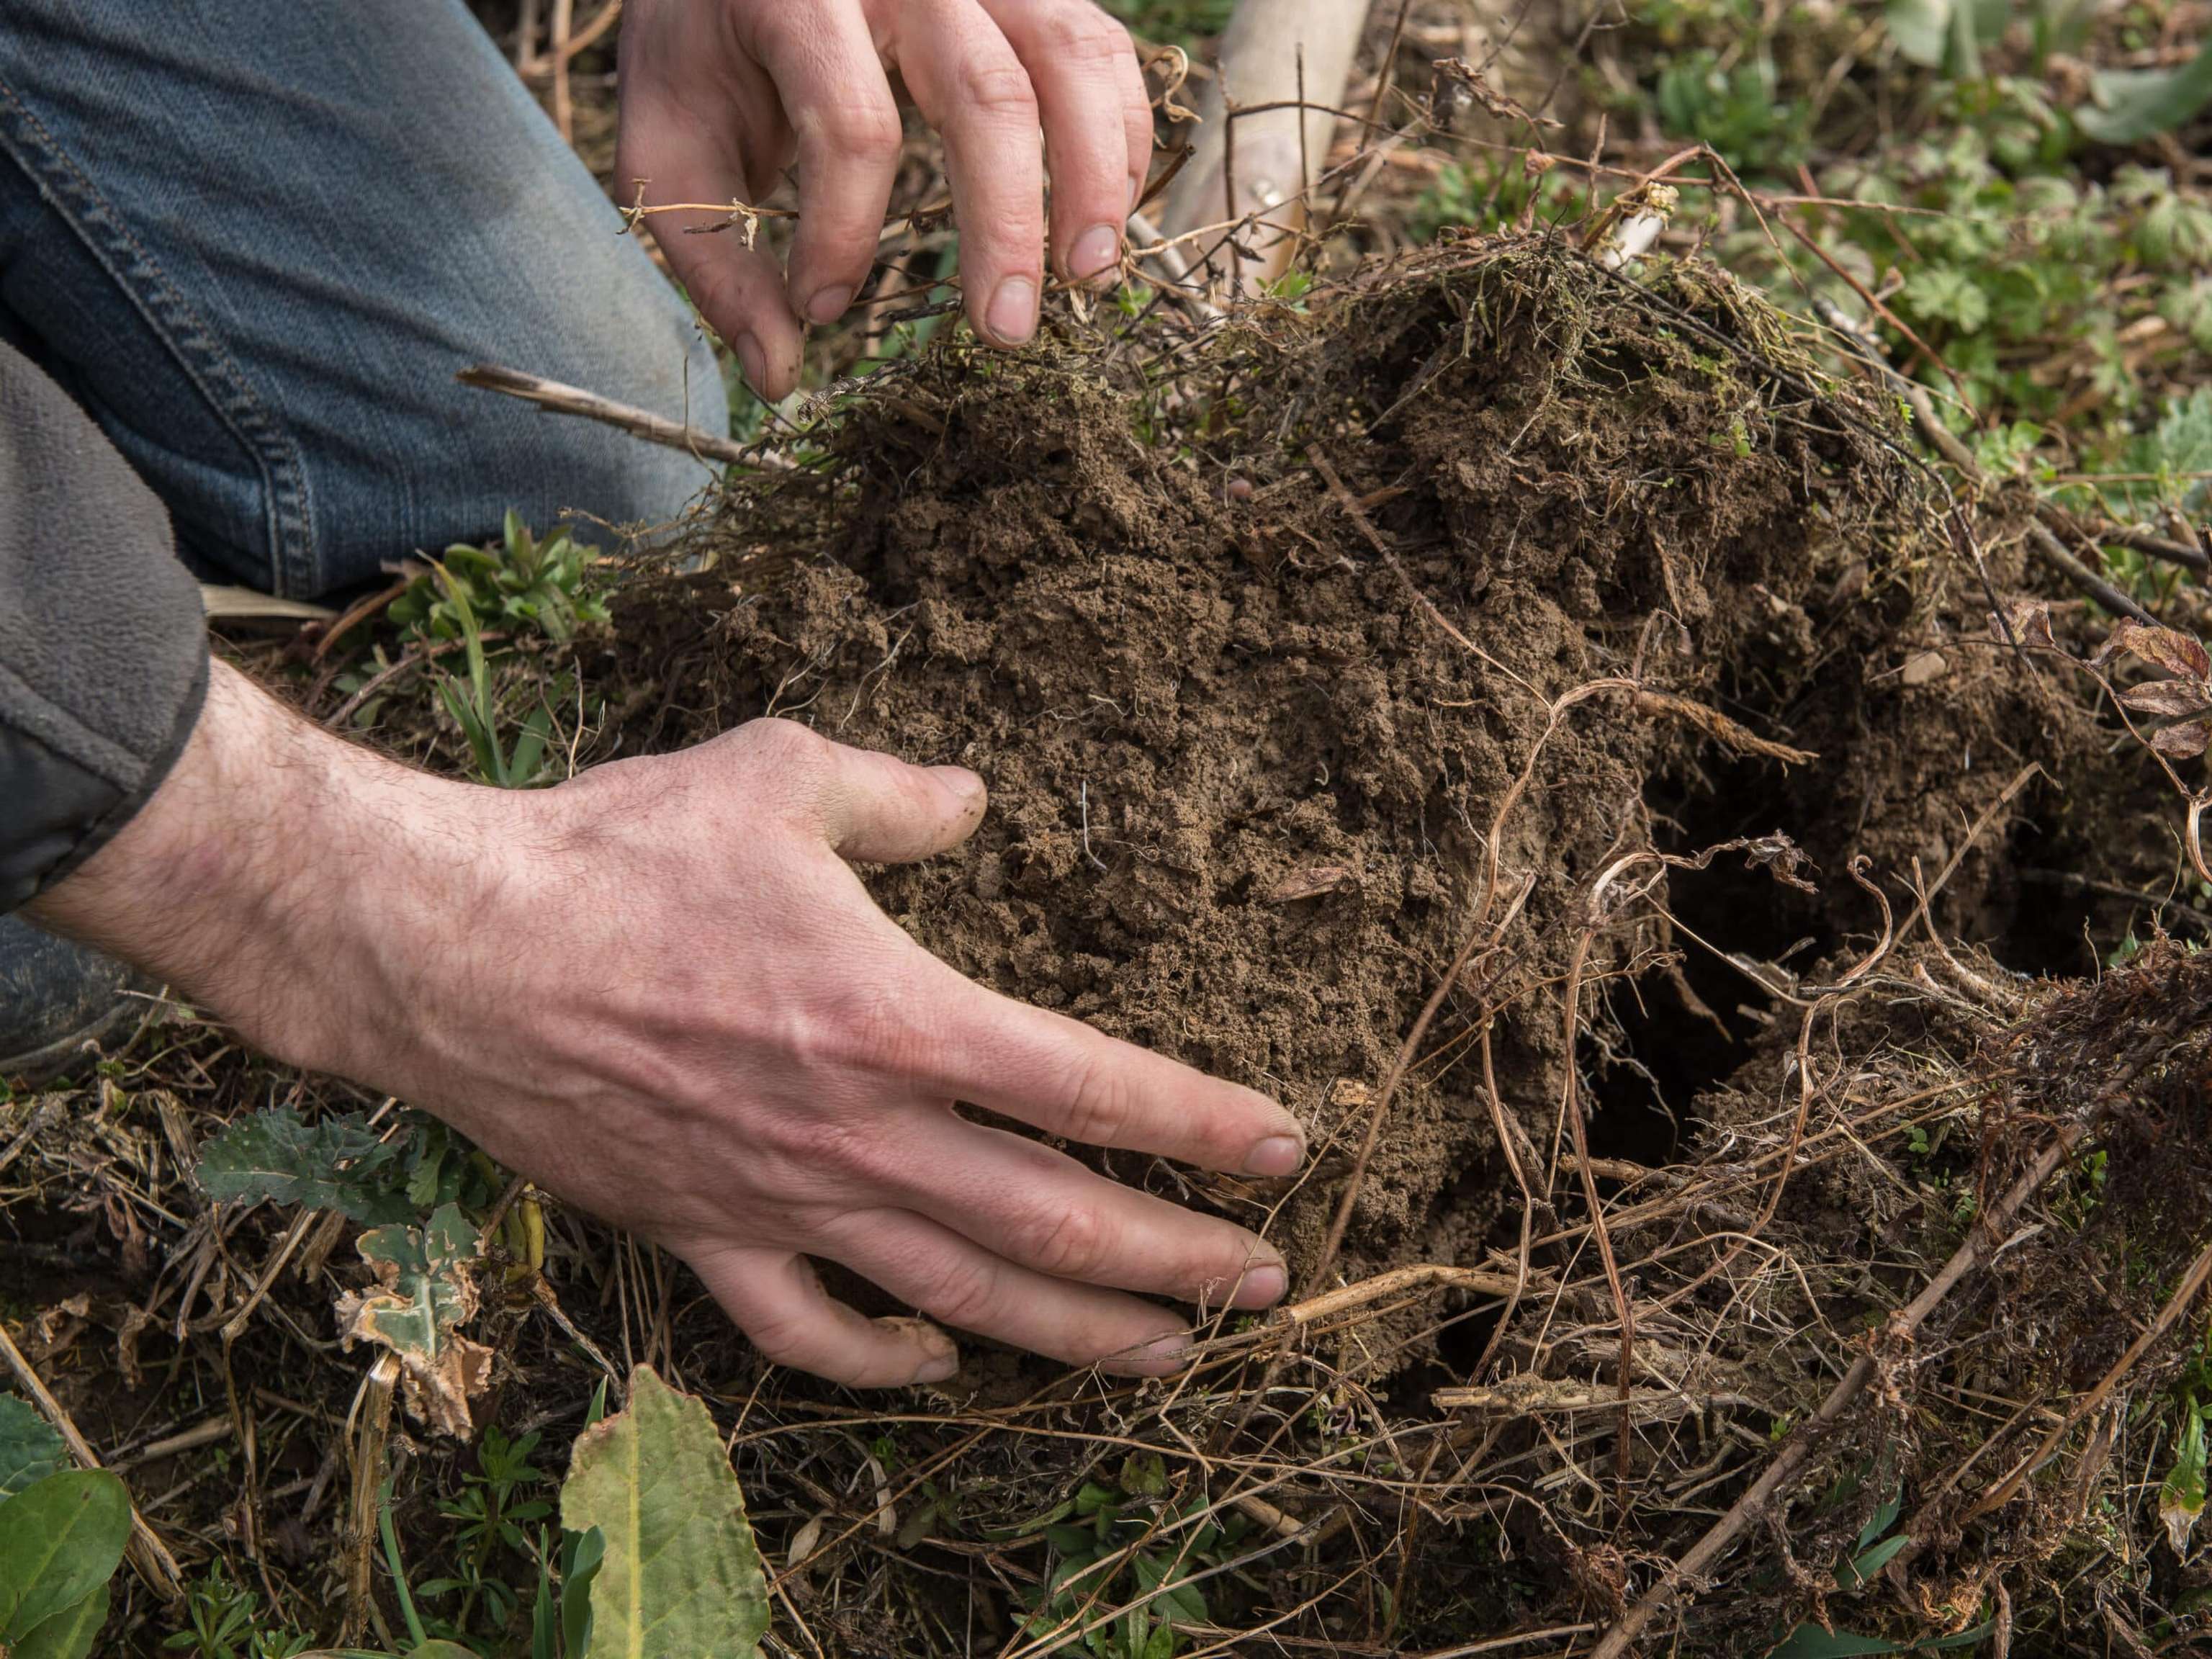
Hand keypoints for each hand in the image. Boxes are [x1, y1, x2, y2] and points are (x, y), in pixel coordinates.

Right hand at [35, 664, 1302, 1385]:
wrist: (454, 947)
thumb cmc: (620, 851)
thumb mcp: (780, 774)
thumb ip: (901, 795)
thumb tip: (973, 800)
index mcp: (897, 1017)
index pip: (1091, 1087)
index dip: (1199, 1124)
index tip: (1281, 1150)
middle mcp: (858, 1131)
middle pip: (1053, 1221)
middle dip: (1174, 1259)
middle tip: (1262, 1283)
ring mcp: (780, 1199)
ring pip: (959, 1297)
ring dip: (1075, 1331)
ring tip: (1166, 1352)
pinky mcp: (699, 1235)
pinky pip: (804, 1329)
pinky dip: (881, 1363)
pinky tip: (940, 1366)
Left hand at [617, 0, 1154, 397]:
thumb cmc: (704, 53)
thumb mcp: (669, 147)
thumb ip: (714, 256)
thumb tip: (780, 372)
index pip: (853, 122)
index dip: (845, 230)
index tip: (821, 307)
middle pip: (986, 94)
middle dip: (1006, 225)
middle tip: (1005, 332)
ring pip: (1070, 57)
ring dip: (1095, 176)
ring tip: (1087, 278)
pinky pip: (1100, 46)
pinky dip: (1120, 133)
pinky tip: (1107, 216)